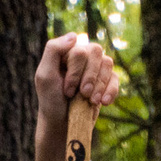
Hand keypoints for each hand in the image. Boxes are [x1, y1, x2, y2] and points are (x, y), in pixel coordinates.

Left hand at [34, 32, 120, 160]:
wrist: (62, 124)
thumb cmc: (51, 100)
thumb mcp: (45, 75)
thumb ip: (53, 50)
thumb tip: (74, 36)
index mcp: (67, 51)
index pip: (79, 49)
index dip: (75, 70)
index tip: (67, 90)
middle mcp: (83, 56)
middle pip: (96, 52)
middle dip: (89, 76)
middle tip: (81, 94)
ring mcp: (96, 68)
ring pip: (107, 63)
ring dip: (99, 84)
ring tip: (90, 101)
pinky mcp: (106, 82)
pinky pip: (116, 78)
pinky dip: (111, 91)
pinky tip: (103, 103)